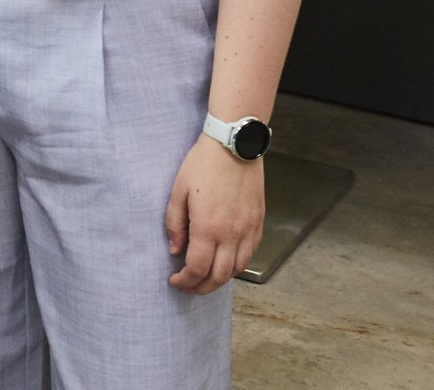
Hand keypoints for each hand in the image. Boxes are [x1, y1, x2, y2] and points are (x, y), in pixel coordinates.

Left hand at [165, 134, 264, 294]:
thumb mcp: (178, 191)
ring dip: (220, 279)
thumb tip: (175, 250)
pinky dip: (237, 265)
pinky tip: (225, 262)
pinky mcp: (259, 223)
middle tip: (188, 287)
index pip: (197, 268)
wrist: (235, 146)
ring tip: (205, 277)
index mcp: (209, 227)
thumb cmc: (203, 165)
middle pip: (219, 276)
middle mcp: (232, 234)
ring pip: (237, 269)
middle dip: (202, 288)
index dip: (185, 281)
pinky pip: (250, 254)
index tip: (175, 281)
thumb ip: (174, 224)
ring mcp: (249, 230)